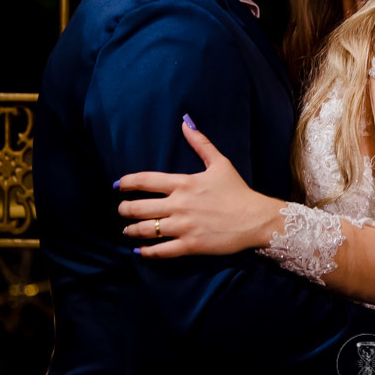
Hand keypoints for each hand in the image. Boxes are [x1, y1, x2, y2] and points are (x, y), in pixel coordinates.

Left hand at [116, 120, 282, 257]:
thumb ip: (201, 143)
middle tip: (121, 210)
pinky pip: (161, 251)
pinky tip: (140, 251)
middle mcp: (179, 204)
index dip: (127, 183)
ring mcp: (184, 226)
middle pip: (139, 208)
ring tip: (127, 230)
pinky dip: (147, 252)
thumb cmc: (237, 191)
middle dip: (124, 209)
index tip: (118, 186)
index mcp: (184, 183)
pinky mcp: (190, 245)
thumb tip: (186, 123)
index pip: (145, 180)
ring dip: (131, 230)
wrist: (255, 218)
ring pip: (146, 230)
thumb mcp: (220, 163)